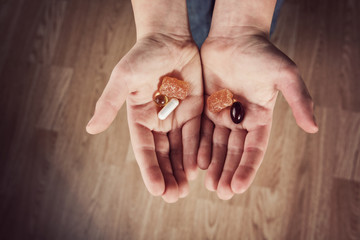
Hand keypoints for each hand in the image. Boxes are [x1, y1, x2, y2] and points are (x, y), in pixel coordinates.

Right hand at [86, 33, 202, 202]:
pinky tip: (199, 169)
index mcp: (139, 118)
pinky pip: (196, 135)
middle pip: (162, 154)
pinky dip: (197, 152)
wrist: (169, 38)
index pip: (144, 150)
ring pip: (180, 149)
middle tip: (174, 197)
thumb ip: (109, 103)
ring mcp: (176, 117)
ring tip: (185, 189)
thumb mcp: (124, 79)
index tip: (157, 190)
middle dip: (167, 175)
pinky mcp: (194, 110)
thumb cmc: (143, 56)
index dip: (150, 170)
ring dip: (182, 170)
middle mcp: (157, 122)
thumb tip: (90, 129)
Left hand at [198, 27, 317, 199]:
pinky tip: (196, 162)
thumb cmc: (262, 53)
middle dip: (228, 172)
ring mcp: (222, 114)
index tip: (238, 187)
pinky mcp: (206, 107)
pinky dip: (199, 147)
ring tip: (208, 184)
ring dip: (213, 164)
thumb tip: (313, 128)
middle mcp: (241, 120)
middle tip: (221, 192)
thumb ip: (298, 101)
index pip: (254, 149)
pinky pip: (201, 130)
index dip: (246, 168)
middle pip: (234, 152)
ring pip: (216, 145)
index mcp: (260, 117)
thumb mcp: (285, 75)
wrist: (235, 35)